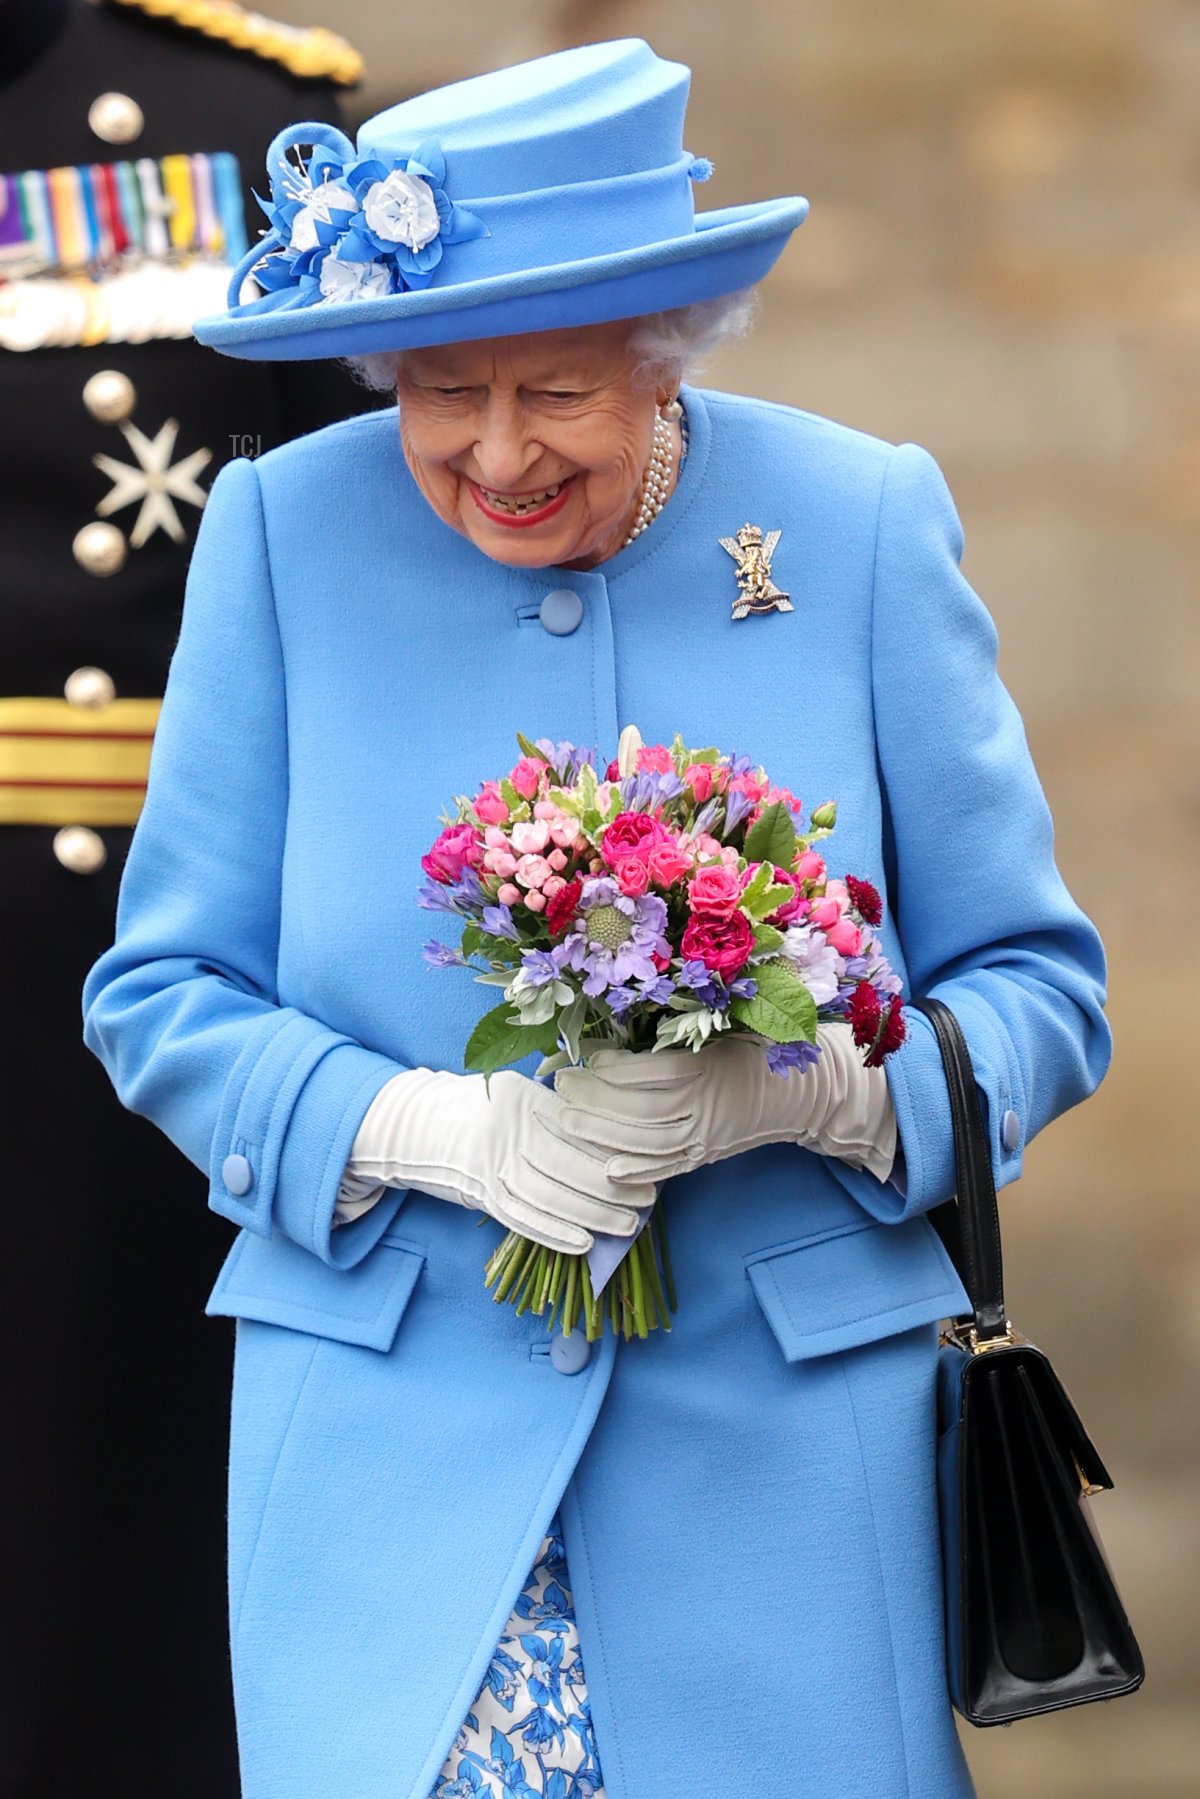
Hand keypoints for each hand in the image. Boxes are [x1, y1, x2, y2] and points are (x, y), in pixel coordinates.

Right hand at [339, 1066, 658, 1254]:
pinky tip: (583, 1243)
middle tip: (647, 1199)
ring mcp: (487, 1164)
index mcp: (519, 1098)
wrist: (415, 1126)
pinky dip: (553, 1233)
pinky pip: (520, 1218)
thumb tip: (608, 1141)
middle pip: (565, 1163)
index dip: (610, 1148)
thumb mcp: (514, 1094)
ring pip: (547, 1195)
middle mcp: (503, 1131)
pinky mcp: (478, 1194)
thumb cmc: (478, 1109)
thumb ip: (554, 1112)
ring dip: (590, 1214)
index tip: (642, 1163)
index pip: (575, 1127)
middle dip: (610, 1185)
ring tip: (626, 1225)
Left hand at [553, 1025, 896, 1184]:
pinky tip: (607, 1169)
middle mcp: (710, 1105)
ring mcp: (709, 1135)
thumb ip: (687, 1022)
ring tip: (566, 1120)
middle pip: (644, 1110)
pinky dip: (638, 1170)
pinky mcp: (708, 1155)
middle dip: (596, 1102)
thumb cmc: (758, 1048)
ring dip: (604, 1134)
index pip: (657, 1073)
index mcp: (713, 1066)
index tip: (586, 1060)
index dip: (617, 1070)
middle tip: (559, 1088)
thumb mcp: (730, 1025)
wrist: (805, 1091)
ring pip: (650, 1142)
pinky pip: (669, 1168)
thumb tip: (626, 1011)